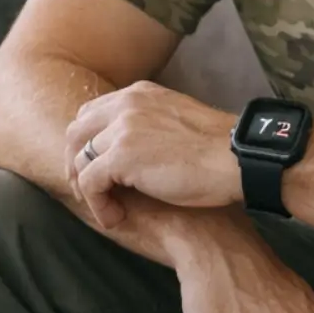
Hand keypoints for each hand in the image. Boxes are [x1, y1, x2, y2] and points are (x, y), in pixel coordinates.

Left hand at [65, 80, 240, 227]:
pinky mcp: (121, 157)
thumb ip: (152, 125)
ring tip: (108, 209)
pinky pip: (90, 183)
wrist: (237, 159)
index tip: (95, 168)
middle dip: (75, 164)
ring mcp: (121, 130)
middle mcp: (126, 105)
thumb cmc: (220, 150)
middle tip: (88, 192)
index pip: (92, 113)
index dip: (88, 143)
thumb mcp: (178, 121)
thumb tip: (139, 148)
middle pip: (76, 133)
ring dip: (88, 189)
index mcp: (139, 94)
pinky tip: (114, 218)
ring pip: (80, 160)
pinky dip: (97, 205)